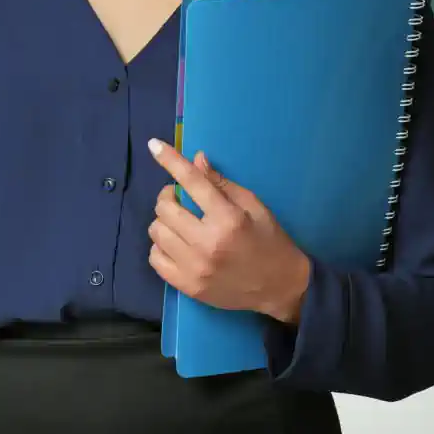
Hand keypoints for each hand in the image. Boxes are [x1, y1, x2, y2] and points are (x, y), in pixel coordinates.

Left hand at [146, 137, 310, 324]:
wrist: (279, 287)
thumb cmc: (269, 240)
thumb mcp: (254, 206)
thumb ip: (222, 184)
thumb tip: (196, 160)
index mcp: (228, 219)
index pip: (192, 182)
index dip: (170, 161)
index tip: (154, 145)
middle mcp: (207, 243)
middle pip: (166, 207)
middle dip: (168, 195)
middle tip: (179, 196)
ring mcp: (195, 268)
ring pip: (157, 231)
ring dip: (163, 220)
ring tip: (178, 220)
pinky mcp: (187, 286)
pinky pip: (155, 259)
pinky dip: (160, 245)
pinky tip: (175, 243)